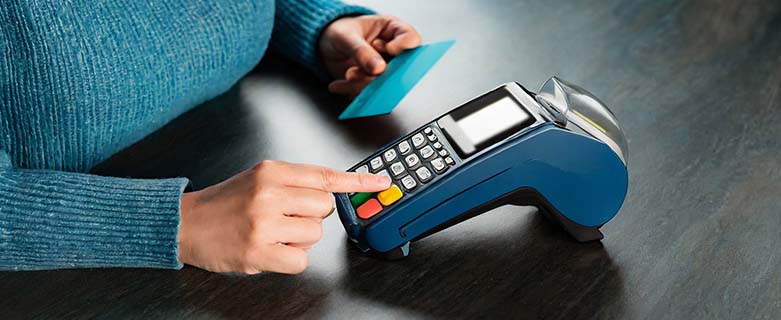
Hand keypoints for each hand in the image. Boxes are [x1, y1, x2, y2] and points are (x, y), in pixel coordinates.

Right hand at [177, 160, 390, 273]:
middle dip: (311, 216)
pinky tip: (270, 250)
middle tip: (285, 218)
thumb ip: (295, 181)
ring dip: (299, 239)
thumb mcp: (259, 179)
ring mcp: (264, 222)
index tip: (381, 183)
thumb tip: (335, 189)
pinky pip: (301, 259)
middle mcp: (270, 192)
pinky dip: (290, 259)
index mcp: (272, 171)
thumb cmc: (225, 203)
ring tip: (273, 234)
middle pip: (325, 207)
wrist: (186, 223)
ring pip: (314, 234)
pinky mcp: (258, 250)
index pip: (325, 175)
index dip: (357, 181)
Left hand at [319, 15, 421, 98]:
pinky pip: (370, 91)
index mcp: (392, 29)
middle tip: (359, 70)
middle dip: (378, 73)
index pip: (411, 39)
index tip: (389, 50)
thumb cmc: (338, 31)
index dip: (403, 47)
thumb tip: (379, 69)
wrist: (323, 45)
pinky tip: (339, 84)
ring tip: (348, 75)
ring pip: (384, 83)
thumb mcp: (345, 36)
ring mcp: (384, 68)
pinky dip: (353, 90)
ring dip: (364, 83)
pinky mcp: (374, 82)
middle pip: (400, 66)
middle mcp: (392, 50)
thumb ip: (361, 51)